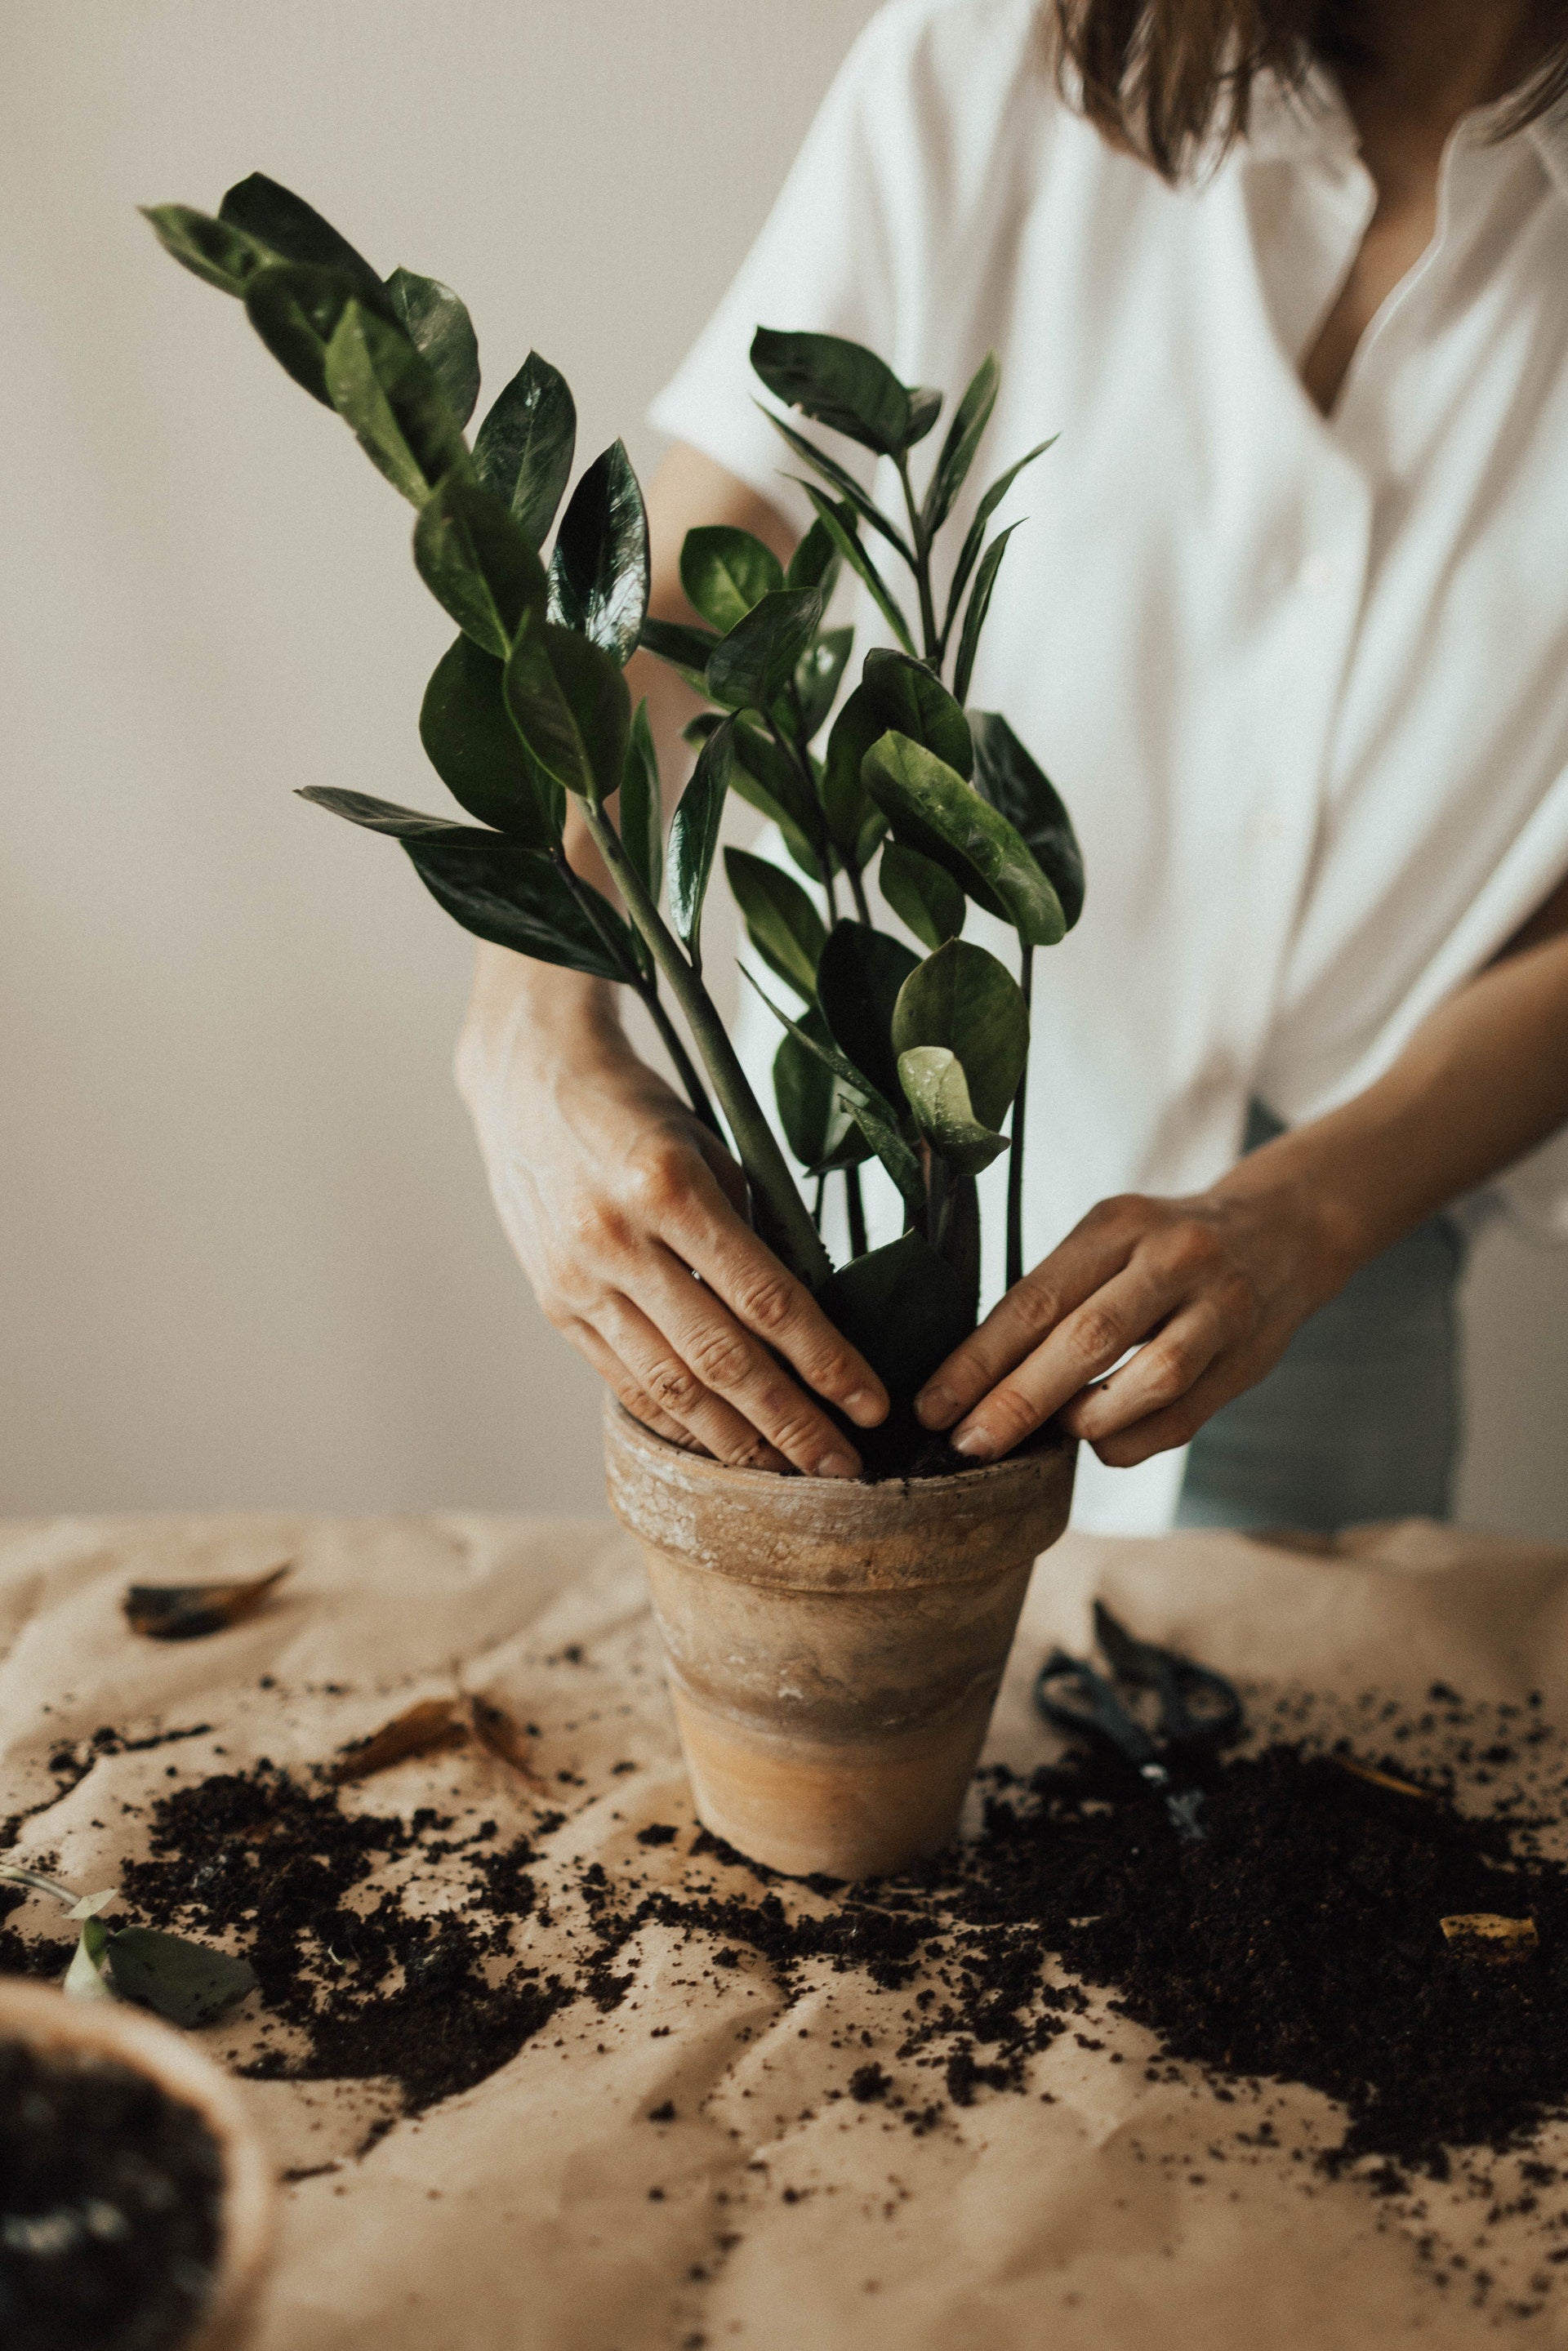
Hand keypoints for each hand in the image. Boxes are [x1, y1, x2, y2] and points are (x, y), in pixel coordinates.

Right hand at [457, 953, 887, 1476]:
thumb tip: (806, 1319)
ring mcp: (578, 1278)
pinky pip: (624, 1380)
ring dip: (736, 1442)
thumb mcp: (709, 1149)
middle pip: (721, 1359)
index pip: (766, 1298)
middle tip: (844, 1470)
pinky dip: (676, 1421)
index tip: (871, 1404)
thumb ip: (751, 1231)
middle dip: (791, 1424)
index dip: (824, 1361)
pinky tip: (718, 1446)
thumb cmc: (639, 1110)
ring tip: (789, 1475)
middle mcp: (618, 1240)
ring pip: (670, 1386)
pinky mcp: (554, 1303)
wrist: (528, 1081)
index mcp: (670, 1187)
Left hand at [913, 1178, 1339, 1468]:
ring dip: (1086, 1418)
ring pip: (1149, 1378)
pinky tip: (1100, 1442)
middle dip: (1017, 1400)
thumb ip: (1057, 1296)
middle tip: (968, 1444)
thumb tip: (977, 1378)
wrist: (1283, 1230)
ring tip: (1049, 1437)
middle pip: (1086, 1338)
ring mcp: (1218, 1306)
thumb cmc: (1165, 1247)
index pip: (1036, 1298)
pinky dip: (1132, 1439)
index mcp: (1118, 1223)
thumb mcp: (1111, 1240)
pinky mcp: (1249, 1355)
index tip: (933, 1405)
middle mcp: (1172, 1257)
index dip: (979, 1359)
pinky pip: (1185, 1415)